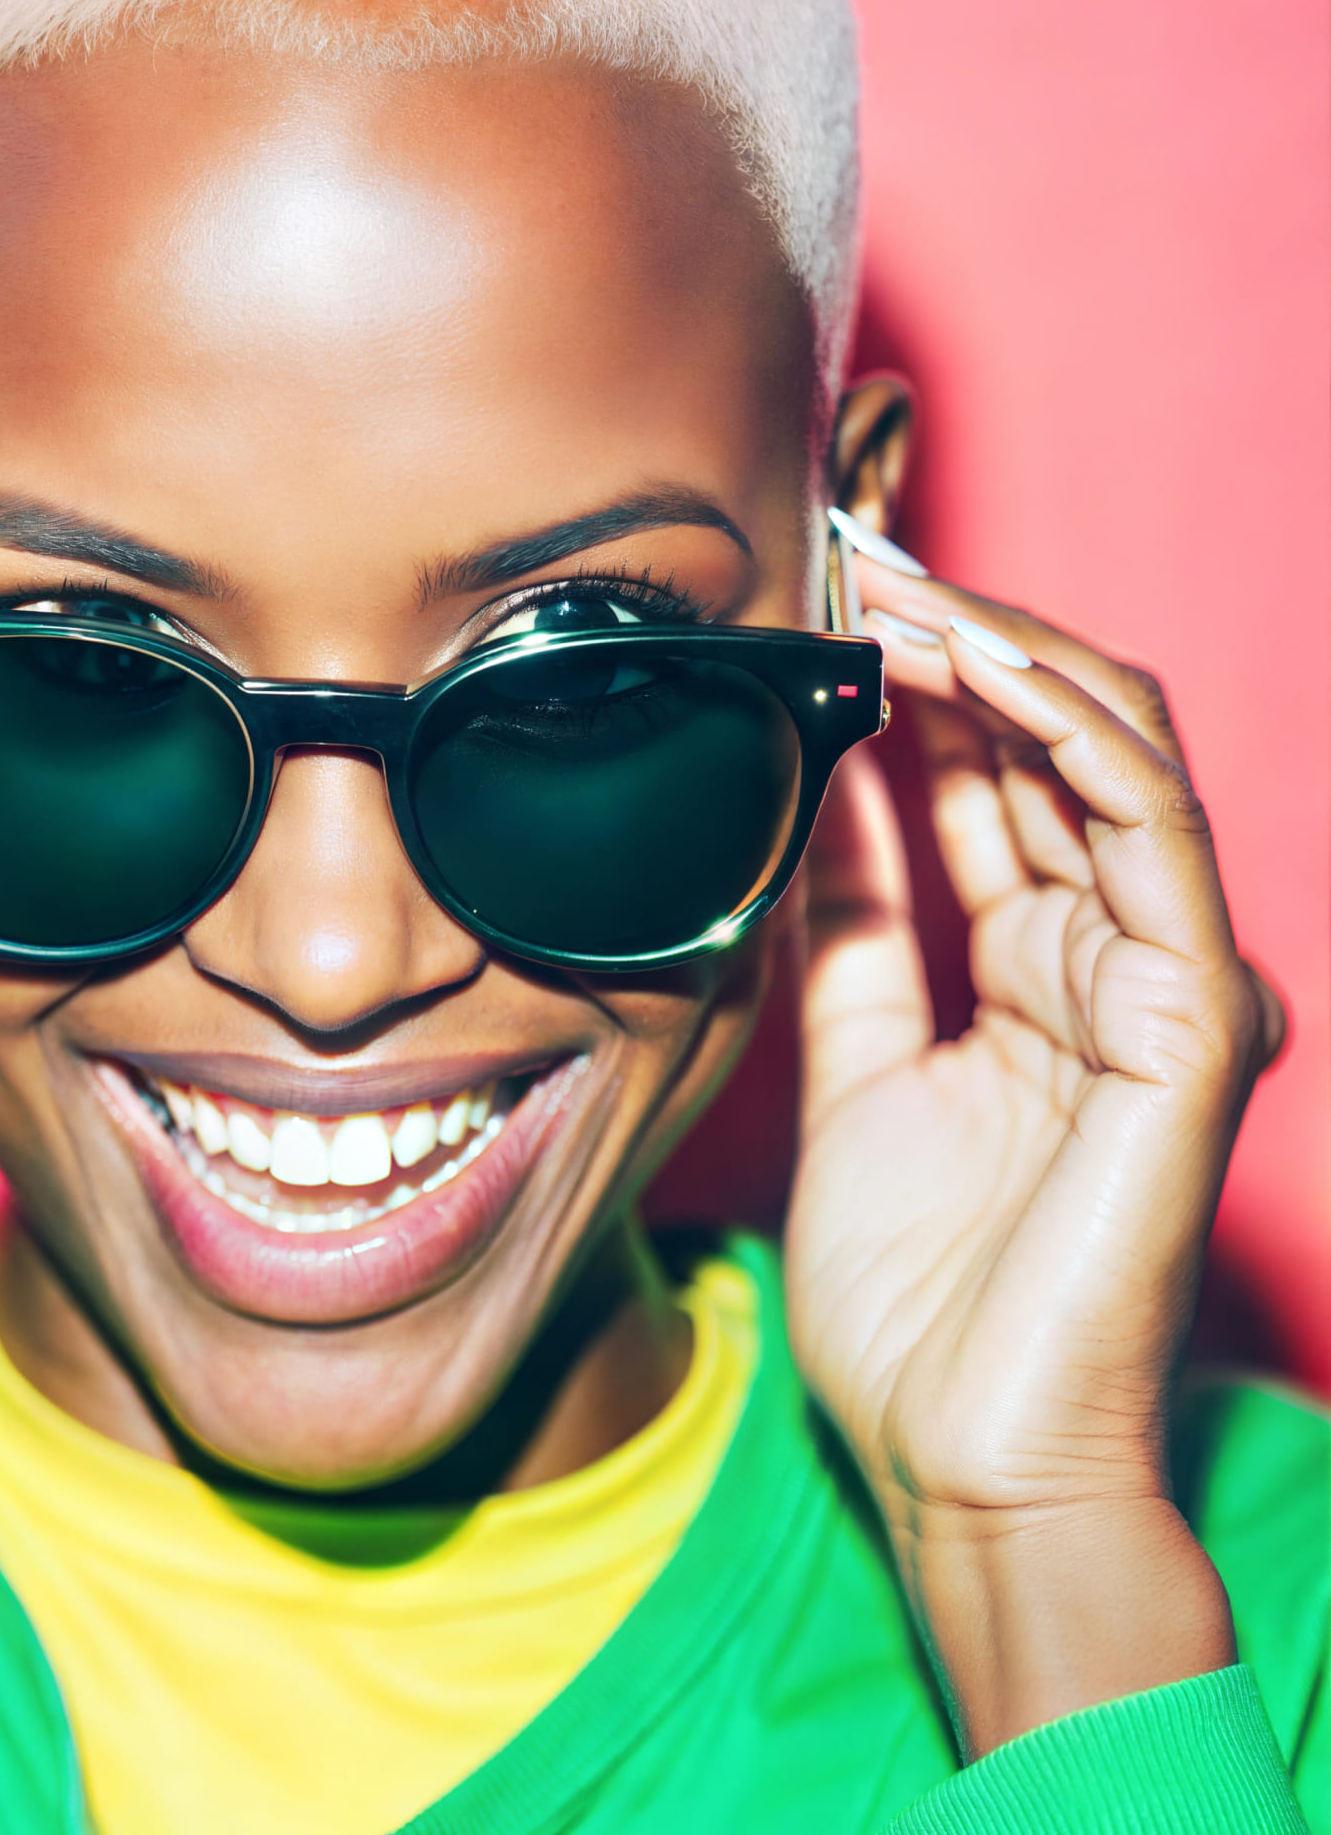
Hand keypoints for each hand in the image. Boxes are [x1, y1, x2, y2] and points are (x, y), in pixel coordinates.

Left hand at [785, 555, 1284, 1755]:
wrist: (959, 1455)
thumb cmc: (914, 1292)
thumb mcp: (856, 1063)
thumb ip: (856, 932)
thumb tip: (821, 800)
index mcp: (1041, 968)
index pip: (992, 778)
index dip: (918, 681)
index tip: (821, 605)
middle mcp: (1115, 956)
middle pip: (1052, 743)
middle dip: (956, 638)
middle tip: (847, 556)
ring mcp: (1165, 982)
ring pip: (1110, 758)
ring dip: (1002, 655)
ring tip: (891, 585)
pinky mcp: (1191, 1023)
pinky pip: (1147, 839)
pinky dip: (1070, 736)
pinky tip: (980, 666)